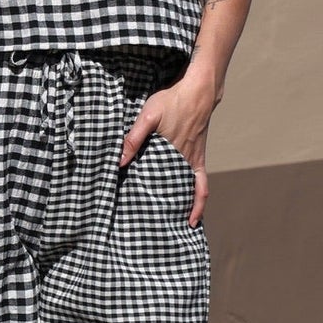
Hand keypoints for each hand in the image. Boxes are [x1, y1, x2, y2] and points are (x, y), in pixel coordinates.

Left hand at [118, 76, 212, 226]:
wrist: (199, 92)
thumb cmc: (172, 101)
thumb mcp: (149, 115)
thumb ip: (134, 137)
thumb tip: (119, 160)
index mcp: (171, 153)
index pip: (158, 184)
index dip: (151, 202)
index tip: (141, 217)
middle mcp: (185, 161)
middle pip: (176, 192)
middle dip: (168, 212)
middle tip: (157, 230)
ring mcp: (194, 160)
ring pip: (194, 192)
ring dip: (188, 210)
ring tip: (179, 227)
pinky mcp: (199, 157)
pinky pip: (202, 183)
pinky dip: (199, 198)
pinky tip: (193, 210)